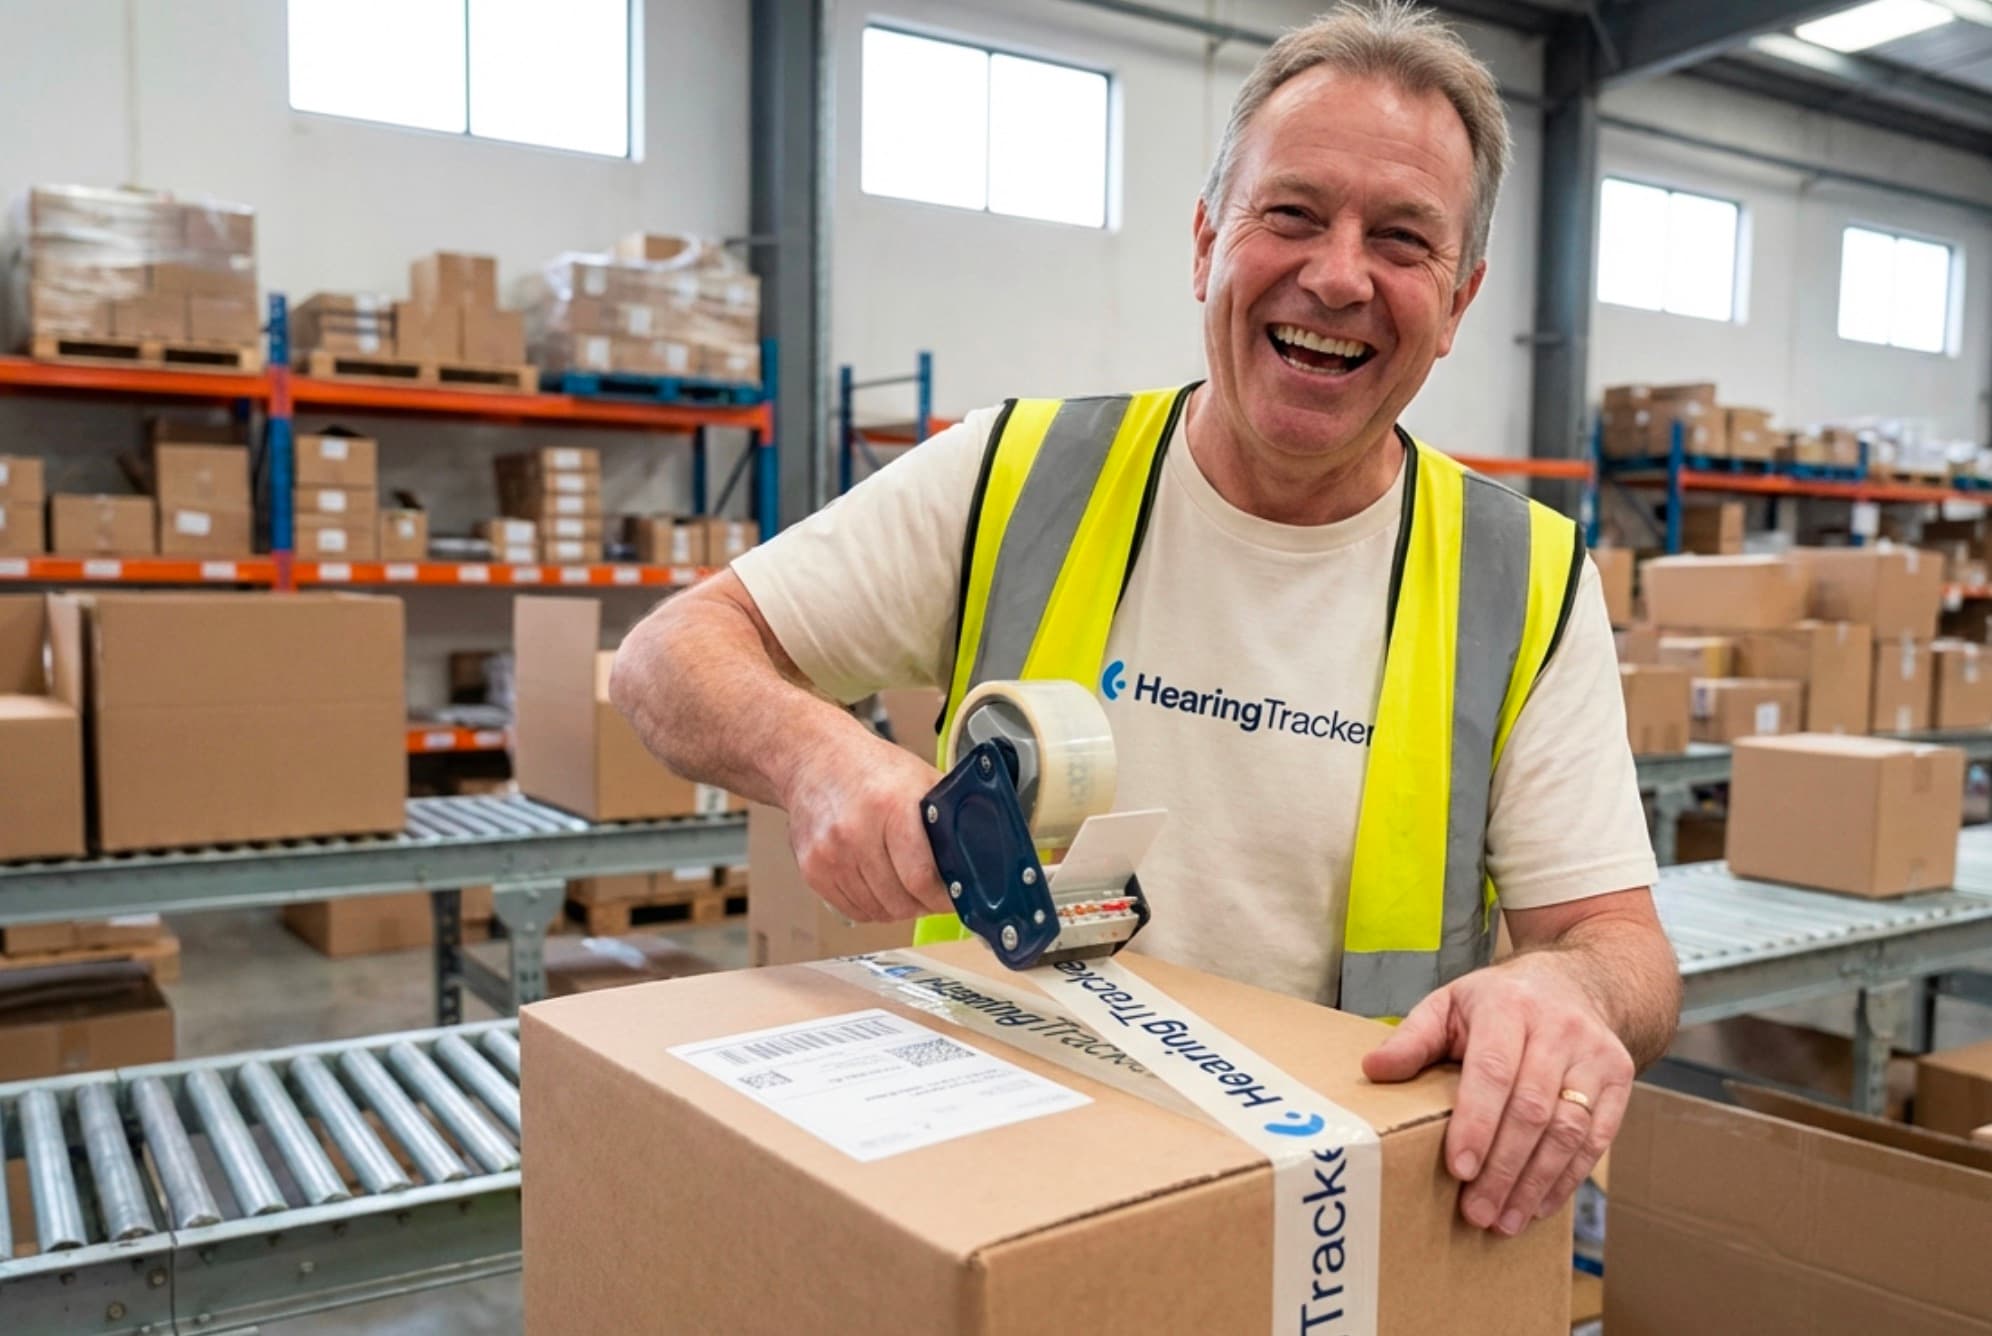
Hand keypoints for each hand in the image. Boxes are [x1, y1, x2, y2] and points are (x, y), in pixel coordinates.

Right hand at [780, 732, 952, 922]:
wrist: (813, 759)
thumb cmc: (870, 768)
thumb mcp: (919, 779)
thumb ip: (948, 814)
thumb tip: (981, 848)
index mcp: (889, 806)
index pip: (921, 878)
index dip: (944, 896)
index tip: (956, 897)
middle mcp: (855, 832)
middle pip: (900, 901)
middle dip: (925, 903)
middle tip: (935, 894)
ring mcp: (829, 855)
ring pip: (878, 911)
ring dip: (899, 907)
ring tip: (908, 887)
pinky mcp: (813, 870)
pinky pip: (854, 910)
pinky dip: (873, 906)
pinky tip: (881, 885)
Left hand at [1360, 954, 1633, 1235]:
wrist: (1577, 981)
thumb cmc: (1501, 1000)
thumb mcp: (1449, 1003)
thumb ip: (1412, 1038)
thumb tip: (1373, 1070)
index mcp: (1508, 1006)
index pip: (1494, 1072)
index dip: (1477, 1124)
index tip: (1458, 1169)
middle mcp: (1557, 1028)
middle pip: (1531, 1109)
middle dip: (1502, 1168)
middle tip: (1477, 1211)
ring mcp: (1594, 1053)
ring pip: (1568, 1130)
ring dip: (1535, 1183)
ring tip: (1505, 1220)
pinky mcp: (1620, 1078)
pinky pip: (1596, 1138)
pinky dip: (1567, 1178)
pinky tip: (1540, 1205)